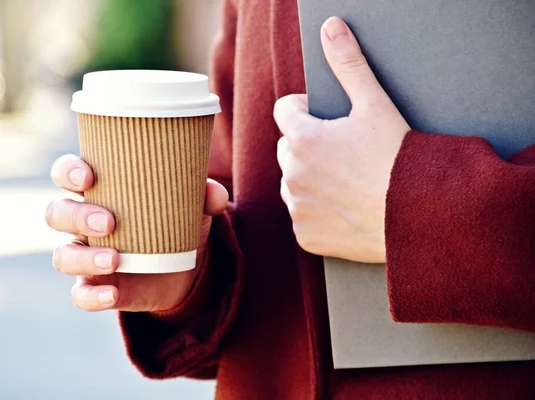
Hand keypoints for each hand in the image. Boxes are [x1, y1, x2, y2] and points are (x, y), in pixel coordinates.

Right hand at [45, 154, 227, 311]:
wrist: (185, 268)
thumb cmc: (177, 221)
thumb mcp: (193, 204)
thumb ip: (205, 194)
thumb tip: (215, 195)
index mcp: (100, 191)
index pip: (66, 174)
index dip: (67, 171)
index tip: (87, 176)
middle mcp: (83, 223)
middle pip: (57, 213)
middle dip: (76, 216)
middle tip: (109, 222)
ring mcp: (86, 257)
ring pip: (63, 256)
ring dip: (83, 257)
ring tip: (115, 259)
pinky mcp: (97, 287)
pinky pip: (81, 295)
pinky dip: (92, 296)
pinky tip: (111, 295)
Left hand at [273, 17, 409, 262]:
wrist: (419, 217)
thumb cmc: (398, 159)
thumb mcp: (375, 105)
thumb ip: (348, 64)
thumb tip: (331, 27)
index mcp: (303, 139)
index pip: (284, 110)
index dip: (304, 108)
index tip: (324, 115)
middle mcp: (292, 175)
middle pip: (288, 148)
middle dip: (307, 144)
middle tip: (341, 151)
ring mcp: (297, 208)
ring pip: (292, 182)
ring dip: (308, 177)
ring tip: (343, 179)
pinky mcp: (305, 236)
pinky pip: (301, 215)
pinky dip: (315, 210)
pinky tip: (343, 206)